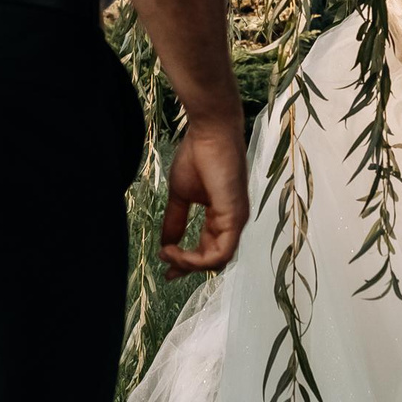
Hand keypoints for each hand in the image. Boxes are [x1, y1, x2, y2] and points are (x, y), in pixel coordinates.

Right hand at [161, 111, 247, 273]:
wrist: (208, 132)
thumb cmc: (197, 155)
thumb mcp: (181, 195)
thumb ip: (176, 220)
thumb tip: (165, 243)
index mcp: (221, 217)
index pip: (208, 250)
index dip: (186, 262)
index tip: (166, 268)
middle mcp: (232, 222)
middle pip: (213, 260)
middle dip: (188, 268)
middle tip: (167, 269)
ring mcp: (236, 220)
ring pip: (217, 261)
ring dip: (189, 263)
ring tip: (169, 254)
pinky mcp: (235, 217)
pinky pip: (220, 252)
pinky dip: (198, 259)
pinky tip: (177, 251)